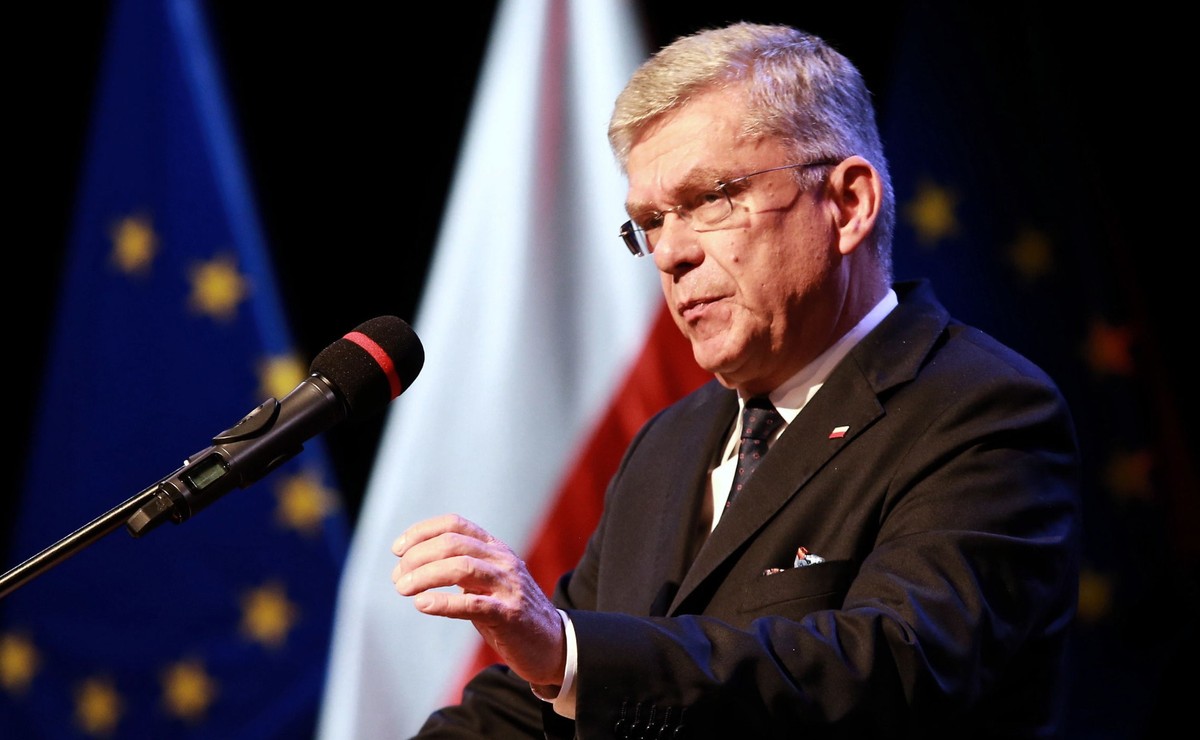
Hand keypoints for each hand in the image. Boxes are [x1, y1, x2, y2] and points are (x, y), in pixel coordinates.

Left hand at [391, 513, 565, 687]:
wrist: (552, 643)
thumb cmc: (510, 611)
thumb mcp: (488, 581)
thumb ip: (461, 568)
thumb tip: (413, 566)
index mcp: (495, 548)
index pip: (455, 524)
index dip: (422, 532)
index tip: (398, 549)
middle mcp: (503, 561)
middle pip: (454, 544)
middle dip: (418, 557)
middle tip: (398, 577)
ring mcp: (508, 586)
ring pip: (461, 568)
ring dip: (425, 576)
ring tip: (403, 588)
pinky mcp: (510, 614)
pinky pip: (472, 604)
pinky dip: (443, 602)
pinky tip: (422, 604)